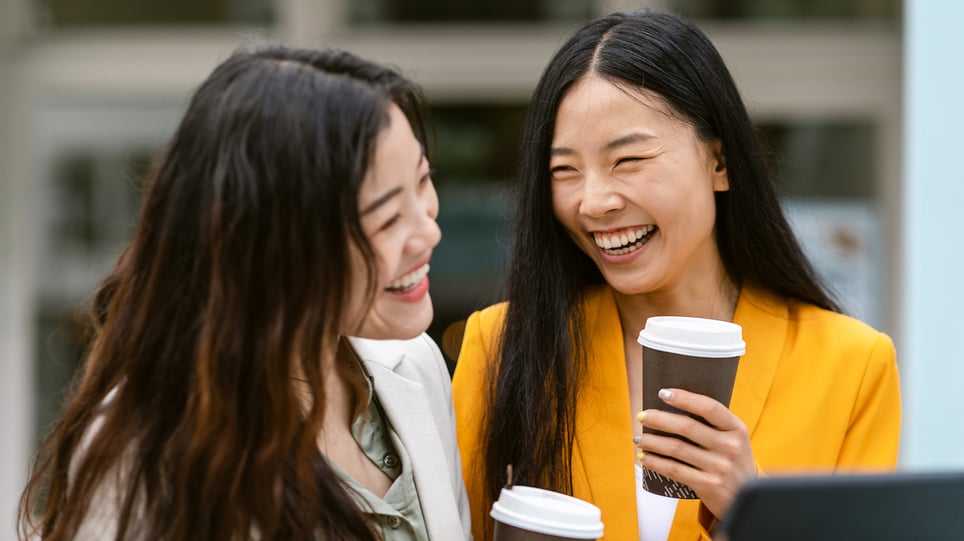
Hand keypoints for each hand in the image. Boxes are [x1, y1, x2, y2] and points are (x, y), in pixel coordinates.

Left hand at [635, 388, 755, 518]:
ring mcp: (720, 467)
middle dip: (659, 419)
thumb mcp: (733, 439)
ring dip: (652, 442)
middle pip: (687, 427)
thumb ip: (712, 424)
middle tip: (641, 416)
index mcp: (737, 428)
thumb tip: (671, 405)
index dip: (684, 398)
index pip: (709, 408)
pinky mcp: (709, 485)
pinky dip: (656, 462)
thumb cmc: (731, 460)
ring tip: (638, 438)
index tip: (662, 393)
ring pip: (677, 449)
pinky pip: (675, 470)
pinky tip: (645, 457)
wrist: (745, 496)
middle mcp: (730, 446)